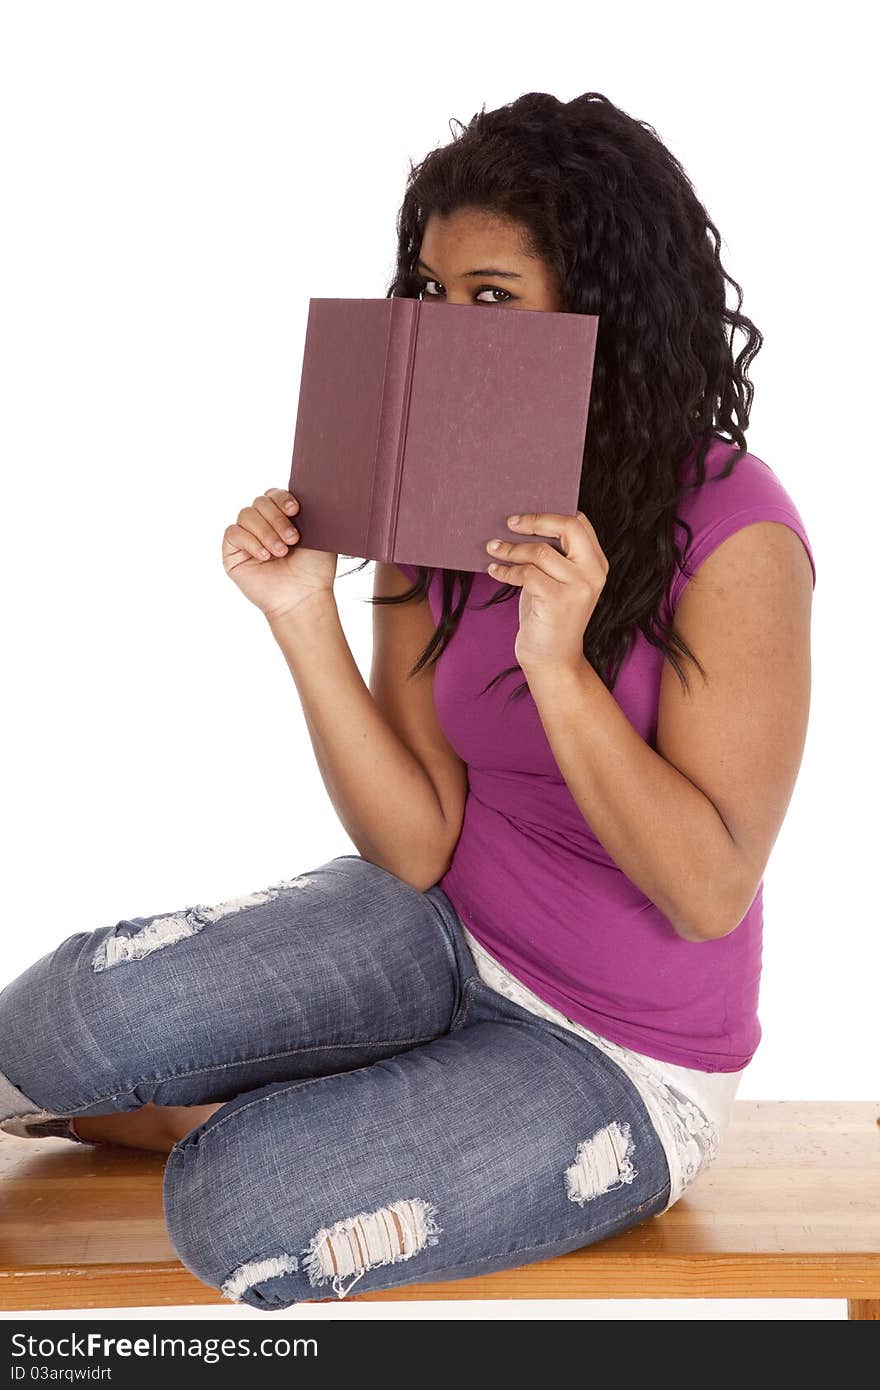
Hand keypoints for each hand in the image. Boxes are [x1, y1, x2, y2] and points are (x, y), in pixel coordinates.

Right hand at [222, 487, 337, 622]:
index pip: (273, 494)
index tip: (296, 510)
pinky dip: (250, 542)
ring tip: (281, 552)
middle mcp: (262, 524)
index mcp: (282, 516)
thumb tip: (310, 488)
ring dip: (266, 533)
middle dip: (277, 518)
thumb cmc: (315, 568)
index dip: (282, 498)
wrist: (304, 596)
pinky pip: (233, 533)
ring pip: (246, 515)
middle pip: (259, 502)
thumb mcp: (321, 533)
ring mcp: (247, 538)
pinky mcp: (232, 553)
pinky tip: (265, 556)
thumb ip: (312, 509)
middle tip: (293, 538)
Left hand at [485, 511, 608, 672]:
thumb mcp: (557, 582)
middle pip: (567, 527)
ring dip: (510, 548)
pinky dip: (506, 570)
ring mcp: (578, 587)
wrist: (552, 660)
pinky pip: (526, 573)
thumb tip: (521, 525)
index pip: (578, 523)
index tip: (523, 517)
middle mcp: (593, 572)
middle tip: (509, 523)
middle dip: (534, 520)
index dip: (549, 514)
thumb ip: (552, 556)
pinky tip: (494, 570)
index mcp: (596, 564)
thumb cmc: (549, 618)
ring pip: (539, 551)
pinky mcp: (558, 600)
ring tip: (492, 548)